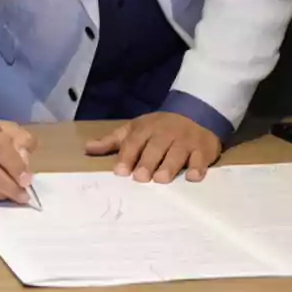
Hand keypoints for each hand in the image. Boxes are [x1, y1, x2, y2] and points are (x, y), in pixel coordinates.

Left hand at [85, 112, 219, 182]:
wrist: (195, 112)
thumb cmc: (159, 127)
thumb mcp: (135, 129)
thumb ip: (113, 141)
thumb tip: (87, 149)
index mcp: (146, 129)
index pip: (134, 142)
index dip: (127, 156)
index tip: (120, 171)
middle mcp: (165, 134)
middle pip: (155, 148)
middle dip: (147, 162)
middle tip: (140, 178)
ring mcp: (186, 141)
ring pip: (177, 153)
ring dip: (169, 166)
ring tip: (161, 179)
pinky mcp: (203, 149)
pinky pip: (201, 158)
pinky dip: (197, 167)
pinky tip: (193, 176)